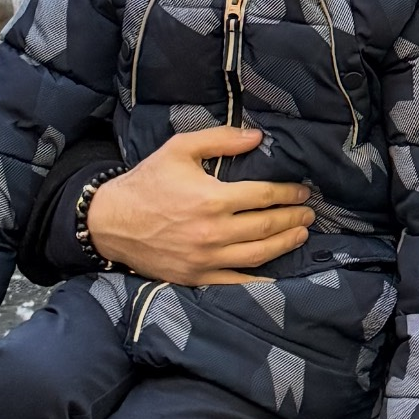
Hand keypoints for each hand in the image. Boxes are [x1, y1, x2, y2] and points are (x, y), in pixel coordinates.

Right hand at [86, 128, 313, 284]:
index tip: (302, 191)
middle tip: (308, 213)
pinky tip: (277, 273)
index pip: (263, 196)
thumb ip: (220, 139)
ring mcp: (206, 258)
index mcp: (212, 198)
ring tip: (300, 235)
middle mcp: (213, 231)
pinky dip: (261, 279)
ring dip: (285, 244)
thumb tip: (257, 137)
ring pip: (259, 255)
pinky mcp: (197, 277)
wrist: (111, 221)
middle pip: (267, 226)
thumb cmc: (147, 182)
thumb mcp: (179, 149)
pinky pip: (237, 282)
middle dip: (293, 219)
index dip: (288, 193)